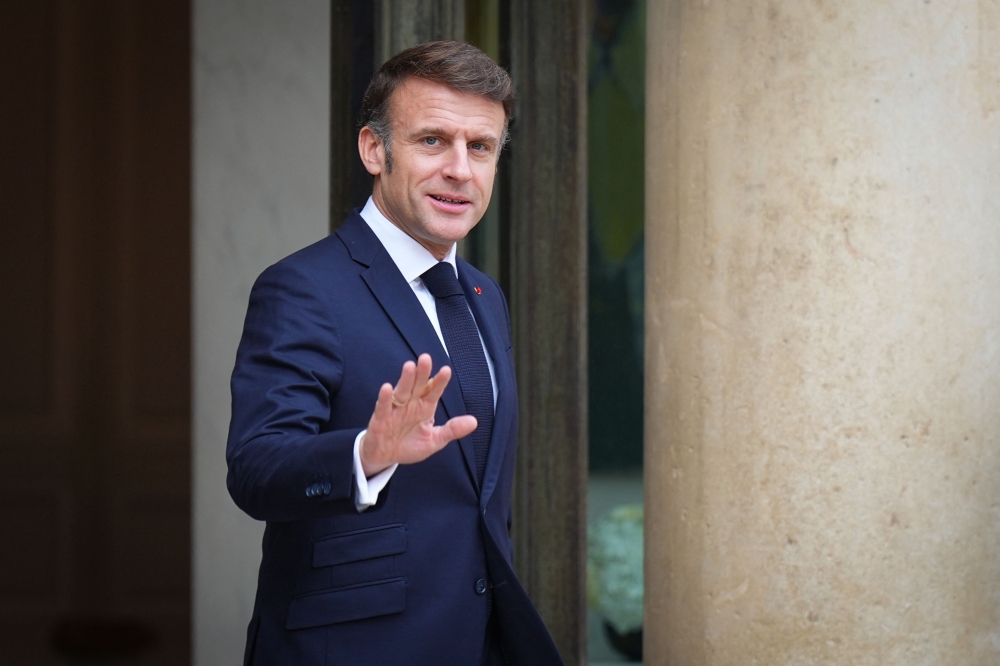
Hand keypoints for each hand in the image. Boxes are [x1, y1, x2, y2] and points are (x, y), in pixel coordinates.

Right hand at [359, 353, 476, 476]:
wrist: (385, 457)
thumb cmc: (409, 446)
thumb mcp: (434, 440)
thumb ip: (452, 430)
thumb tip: (474, 422)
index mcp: (425, 408)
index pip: (434, 392)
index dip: (439, 382)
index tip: (446, 371)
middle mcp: (411, 404)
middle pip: (417, 386)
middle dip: (422, 373)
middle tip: (426, 358)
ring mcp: (396, 410)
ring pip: (401, 391)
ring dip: (405, 379)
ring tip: (409, 366)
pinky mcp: (381, 418)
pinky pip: (384, 407)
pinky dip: (386, 398)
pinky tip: (387, 388)